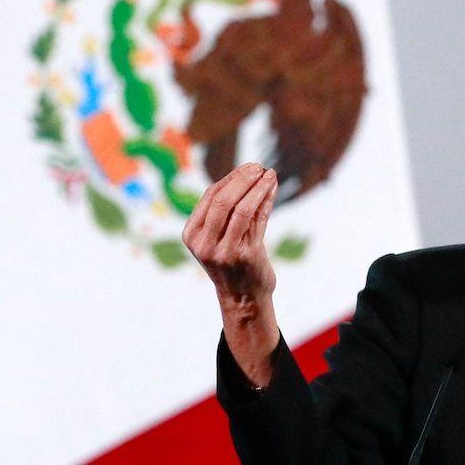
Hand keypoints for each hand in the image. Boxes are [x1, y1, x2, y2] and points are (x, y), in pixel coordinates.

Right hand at [182, 162, 278, 305]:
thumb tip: (245, 173)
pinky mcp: (246, 256)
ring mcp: (224, 251)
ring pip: (242, 209)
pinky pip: (258, 221)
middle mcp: (204, 243)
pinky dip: (266, 202)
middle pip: (223, 200)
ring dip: (258, 188)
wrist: (243, 298)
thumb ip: (224, 210)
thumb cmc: (231, 260)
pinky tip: (272, 190)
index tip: (248, 167)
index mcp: (191, 234)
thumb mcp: (217, 236)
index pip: (210, 196)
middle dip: (243, 179)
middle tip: (259, 167)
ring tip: (270, 174)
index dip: (231, 178)